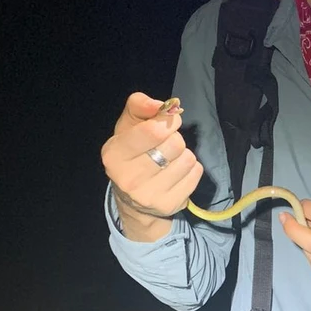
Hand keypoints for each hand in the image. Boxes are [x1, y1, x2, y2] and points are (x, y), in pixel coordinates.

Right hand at [100, 92, 203, 222]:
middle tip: (165, 145)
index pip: (153, 130)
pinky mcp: (169, 205)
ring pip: (188, 159)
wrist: (134, 199)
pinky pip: (196, 174)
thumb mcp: (128, 125)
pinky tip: (176, 174)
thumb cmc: (133, 152)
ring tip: (170, 160)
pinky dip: (191, 170)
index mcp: (114, 154)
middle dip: (175, 139)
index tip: (166, 123)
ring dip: (183, 155)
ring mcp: (149, 196)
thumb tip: (163, 106)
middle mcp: (128, 178)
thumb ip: (140, 105)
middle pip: (175, 144)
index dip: (167, 121)